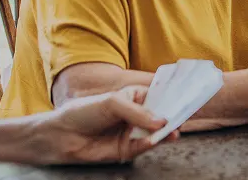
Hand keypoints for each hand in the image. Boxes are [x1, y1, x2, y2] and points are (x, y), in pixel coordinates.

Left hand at [34, 85, 172, 164]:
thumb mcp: (113, 103)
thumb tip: (162, 121)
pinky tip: (152, 139)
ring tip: (173, 132)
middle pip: (159, 117)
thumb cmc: (83, 112)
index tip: (185, 100)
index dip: (171, 99)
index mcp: (134, 98)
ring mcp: (132, 133)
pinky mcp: (126, 150)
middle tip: (182, 119)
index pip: (157, 97)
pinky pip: (143, 146)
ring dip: (164, 133)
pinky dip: (149, 143)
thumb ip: (138, 112)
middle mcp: (135, 116)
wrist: (62, 134)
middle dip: (171, 118)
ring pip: (154, 133)